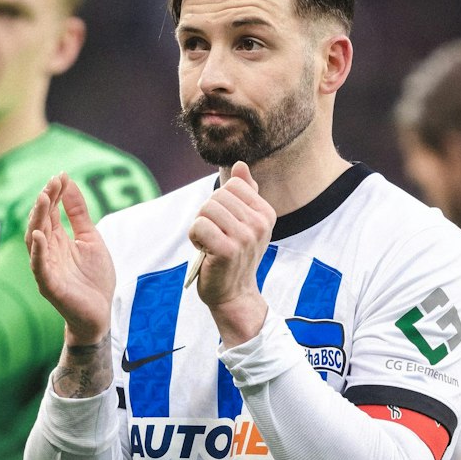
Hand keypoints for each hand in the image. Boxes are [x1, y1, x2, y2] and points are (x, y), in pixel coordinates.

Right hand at [27, 173, 114, 345]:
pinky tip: (40, 235)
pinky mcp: (49, 286)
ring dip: (38, 220)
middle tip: (52, 183)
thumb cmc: (94, 278)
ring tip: (44, 200)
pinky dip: (37, 251)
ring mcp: (46, 268)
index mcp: (57, 239)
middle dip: (46, 202)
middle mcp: (48, 251)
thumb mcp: (90, 238)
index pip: (52, 211)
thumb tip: (69, 182)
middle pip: (42, 222)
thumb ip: (79, 213)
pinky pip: (39, 267)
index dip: (55, 194)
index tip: (60, 176)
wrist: (101, 312)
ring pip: (36, 240)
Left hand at [189, 161, 273, 344]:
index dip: (220, 202)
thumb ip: (245, 193)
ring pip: (206, 209)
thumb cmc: (236, 255)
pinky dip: (194, 237)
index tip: (225, 224)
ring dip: (200, 226)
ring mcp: (245, 237)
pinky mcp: (227, 250)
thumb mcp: (245, 223)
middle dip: (207, 214)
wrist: (234, 294)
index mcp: (266, 213)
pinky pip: (199, 225)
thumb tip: (240, 165)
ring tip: (209, 243)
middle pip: (217, 196)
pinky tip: (204, 250)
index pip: (233, 185)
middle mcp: (259, 224)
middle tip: (214, 236)